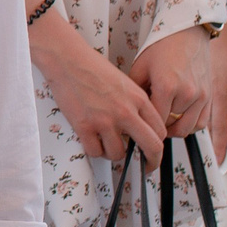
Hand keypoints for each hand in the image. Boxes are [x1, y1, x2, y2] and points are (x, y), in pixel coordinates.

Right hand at [31, 13, 164, 165]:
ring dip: (113, 153)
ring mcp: (105, 120)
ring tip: (105, 144)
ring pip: (118, 154)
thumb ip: (135, 104)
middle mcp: (126, 111)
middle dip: (150, 162)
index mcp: (138, 99)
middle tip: (145, 167)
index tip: (152, 152)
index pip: (160, 131)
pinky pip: (94, 151)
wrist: (66, 59)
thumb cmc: (92, 67)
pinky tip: (91, 140)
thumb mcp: (124, 82)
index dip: (158, 146)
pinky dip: (94, 150)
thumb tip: (138, 128)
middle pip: (151, 147)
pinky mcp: (84, 126)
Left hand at [129, 26, 219, 142]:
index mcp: (167, 87)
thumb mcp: (140, 68)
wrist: (187, 33)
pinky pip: (202, 123)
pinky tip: (178, 120)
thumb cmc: (162, 47)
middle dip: (158, 129)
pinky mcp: (210, 96)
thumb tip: (128, 112)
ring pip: (187, 128)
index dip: (145, 127)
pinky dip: (190, 126)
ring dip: (174, 129)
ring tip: (162, 123)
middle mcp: (187, 94)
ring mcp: (201, 96)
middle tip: (148, 125)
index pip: (155, 121)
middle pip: (170, 127)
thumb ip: (135, 93)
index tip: (138, 127)